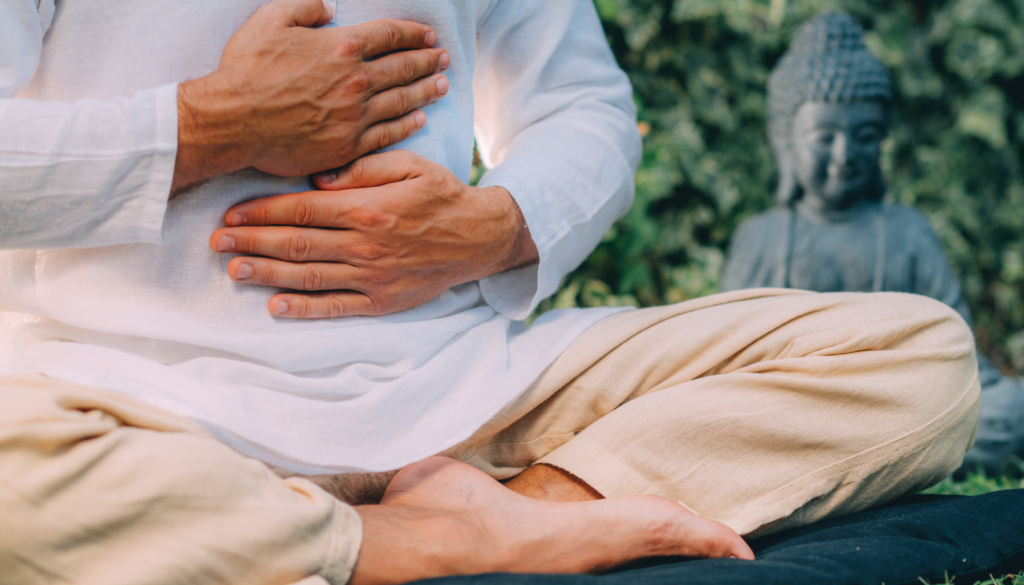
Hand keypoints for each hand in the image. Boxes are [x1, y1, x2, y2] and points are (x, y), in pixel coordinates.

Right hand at [172, 0, 450, 193]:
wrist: (232, 121)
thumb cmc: (245, 69)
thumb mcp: (271, 19)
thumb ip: (306, 7)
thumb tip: (330, 8)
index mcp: (343, 47)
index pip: (390, 36)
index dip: (413, 34)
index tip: (428, 36)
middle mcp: (357, 81)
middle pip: (404, 68)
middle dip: (428, 61)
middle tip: (443, 59)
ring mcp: (355, 116)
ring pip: (402, 102)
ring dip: (425, 92)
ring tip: (442, 85)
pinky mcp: (348, 146)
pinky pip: (387, 134)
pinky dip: (407, 125)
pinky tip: (418, 119)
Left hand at [209, 151, 538, 317]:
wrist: (482, 237)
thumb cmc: (443, 196)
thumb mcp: (409, 165)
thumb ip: (363, 168)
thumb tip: (318, 180)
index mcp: (367, 208)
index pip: (301, 209)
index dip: (260, 213)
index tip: (230, 216)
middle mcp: (365, 245)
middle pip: (295, 244)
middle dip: (251, 243)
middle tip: (215, 244)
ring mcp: (372, 277)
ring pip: (308, 276)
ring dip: (266, 275)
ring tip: (233, 272)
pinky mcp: (383, 301)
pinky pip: (337, 308)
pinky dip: (305, 309)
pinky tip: (275, 307)